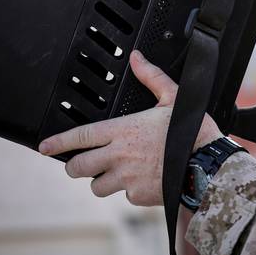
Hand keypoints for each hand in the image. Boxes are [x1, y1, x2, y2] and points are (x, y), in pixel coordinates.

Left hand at [38, 50, 222, 205]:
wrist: (210, 164)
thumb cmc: (194, 129)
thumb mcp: (173, 98)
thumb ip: (151, 77)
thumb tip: (136, 58)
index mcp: (123, 130)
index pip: (80, 137)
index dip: (58, 143)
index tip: (45, 147)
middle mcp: (119, 155)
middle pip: (78, 168)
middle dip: (77, 166)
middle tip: (85, 163)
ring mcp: (126, 178)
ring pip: (97, 186)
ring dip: (103, 181)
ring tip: (120, 173)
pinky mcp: (138, 196)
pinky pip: (124, 196)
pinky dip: (131, 191)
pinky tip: (147, 180)